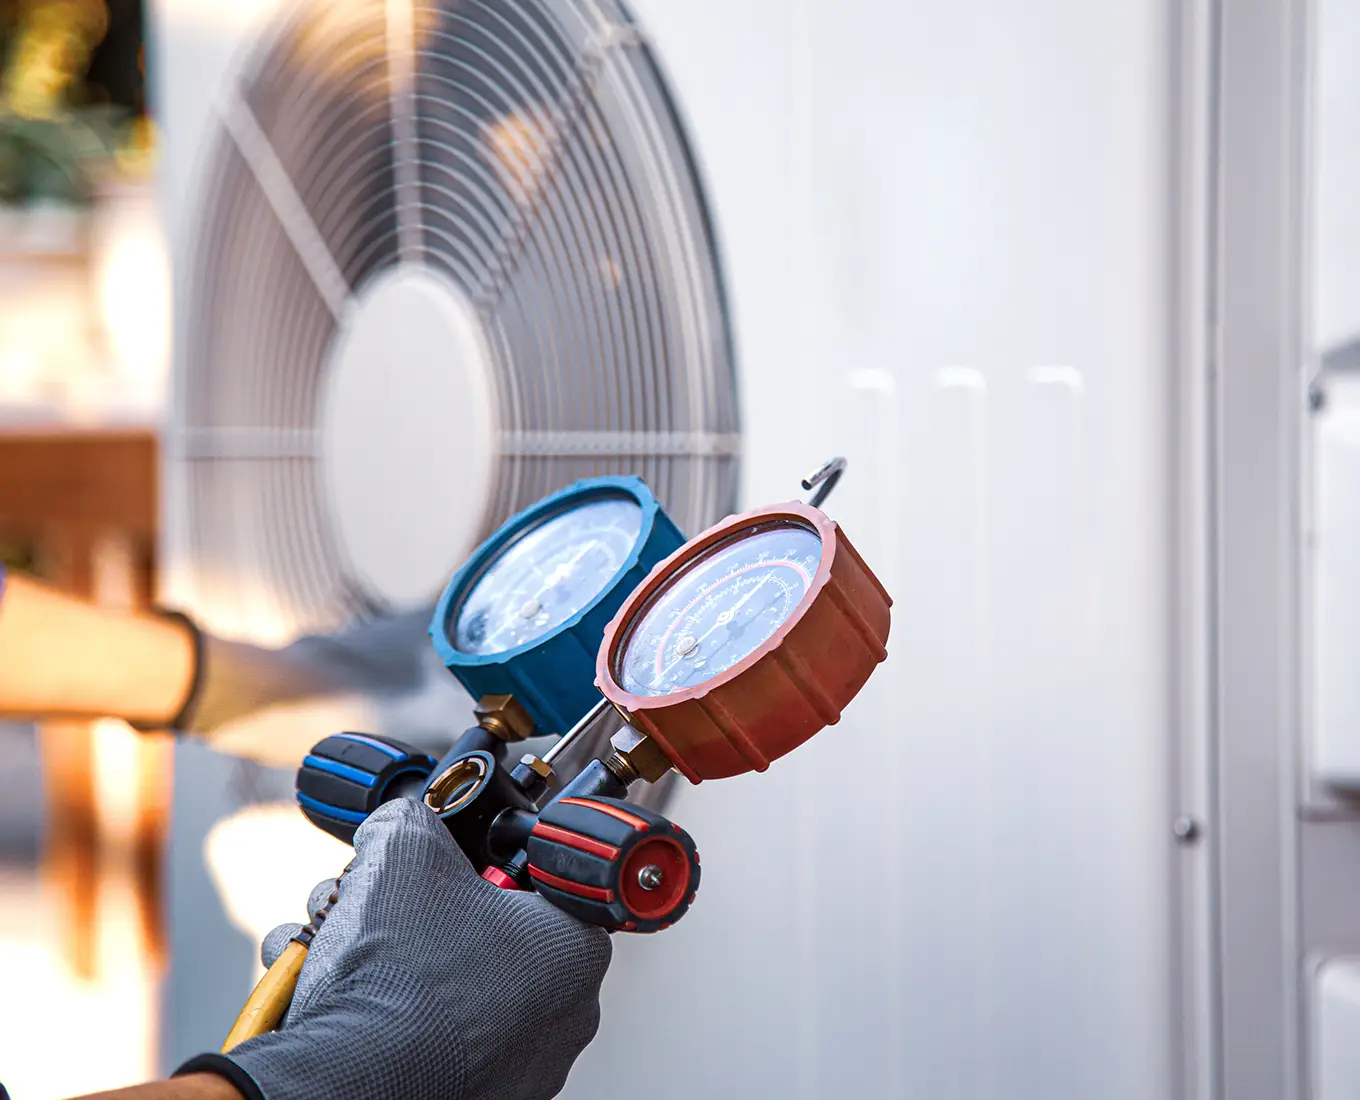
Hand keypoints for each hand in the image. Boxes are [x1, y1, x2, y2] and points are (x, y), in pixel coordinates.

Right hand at [179, 800, 611, 1099]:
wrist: (350, 1081)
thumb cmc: (401, 979)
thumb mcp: (407, 853)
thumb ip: (413, 820)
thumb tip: (402, 819)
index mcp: (572, 947)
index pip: (540, 880)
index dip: (485, 859)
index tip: (451, 858)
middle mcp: (561, 1013)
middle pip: (481, 930)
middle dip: (419, 906)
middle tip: (380, 894)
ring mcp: (517, 1064)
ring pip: (445, 982)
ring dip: (386, 952)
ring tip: (336, 938)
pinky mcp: (468, 1094)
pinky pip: (425, 1034)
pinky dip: (378, 1008)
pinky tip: (327, 990)